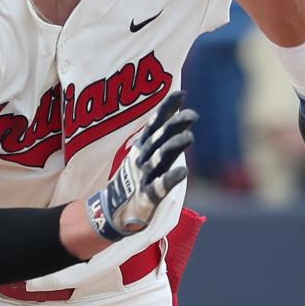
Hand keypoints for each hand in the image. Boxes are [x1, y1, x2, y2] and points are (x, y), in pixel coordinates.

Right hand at [86, 91, 196, 239]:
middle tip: (192, 115)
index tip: (181, 93)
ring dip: (173, 146)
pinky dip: (170, 178)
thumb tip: (176, 113)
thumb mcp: (143, 154)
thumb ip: (159, 136)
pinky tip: (183, 170)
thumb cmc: (135, 180)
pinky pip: (159, 186)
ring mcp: (143, 177)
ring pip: (159, 158)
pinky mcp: (146, 197)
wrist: (112, 211)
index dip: (167, 108)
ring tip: (189, 137)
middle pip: (159, 138)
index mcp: (142, 147)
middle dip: (174, 125)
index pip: (155, 123)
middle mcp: (142, 158)